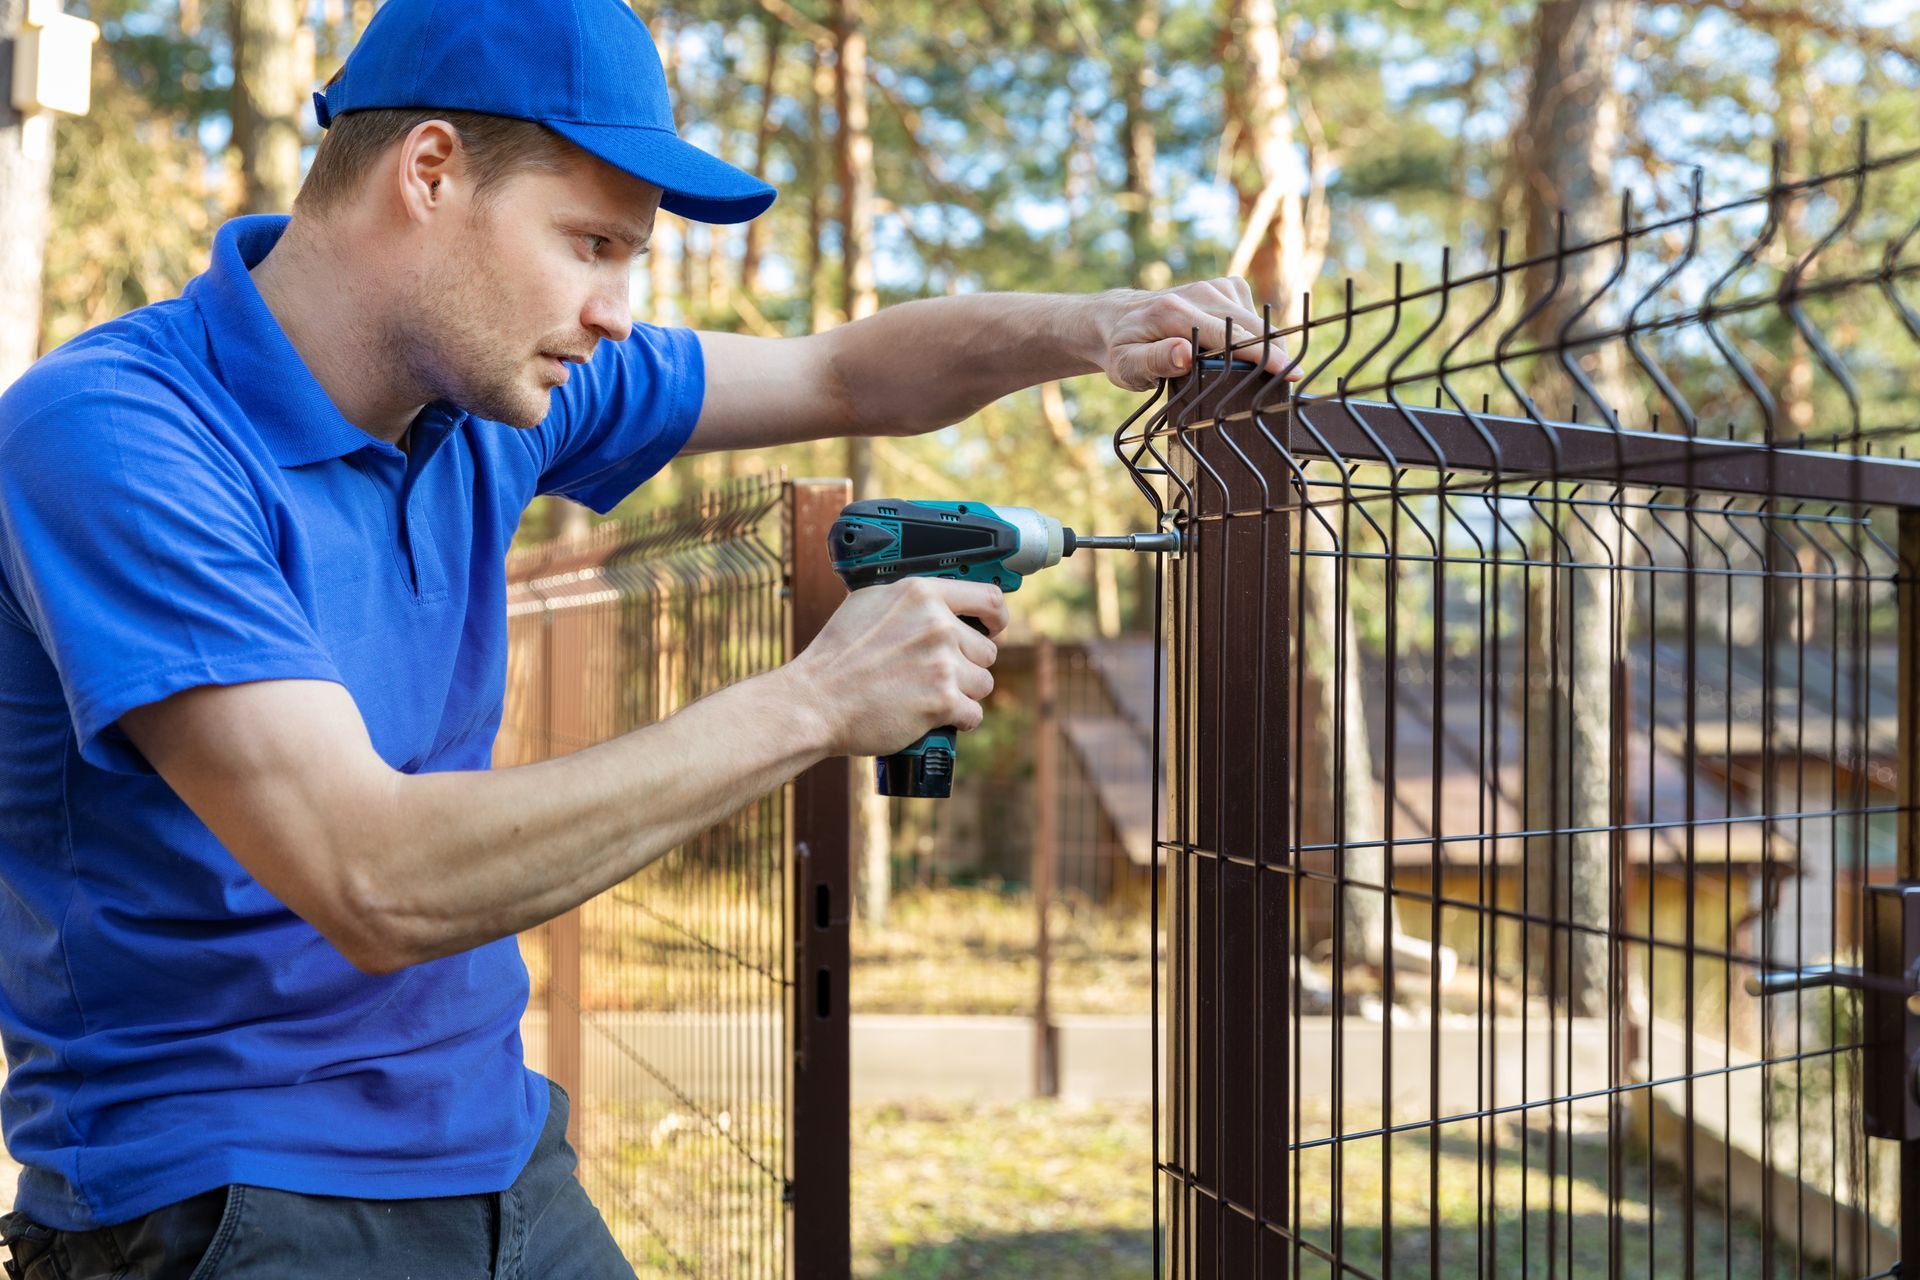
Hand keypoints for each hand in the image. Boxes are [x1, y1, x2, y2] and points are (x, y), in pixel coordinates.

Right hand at [786, 577, 1007, 757]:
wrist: (815, 701)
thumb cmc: (836, 657)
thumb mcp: (869, 603)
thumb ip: (909, 600)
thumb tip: (938, 602)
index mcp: (921, 594)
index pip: (988, 598)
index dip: (996, 617)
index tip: (994, 627)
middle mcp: (937, 625)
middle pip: (986, 650)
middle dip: (967, 666)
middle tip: (933, 675)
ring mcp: (942, 663)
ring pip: (982, 683)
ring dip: (962, 693)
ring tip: (927, 695)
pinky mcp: (942, 701)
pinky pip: (973, 714)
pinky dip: (958, 721)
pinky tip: (933, 716)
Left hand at [1089, 278, 1300, 391]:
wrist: (1118, 319)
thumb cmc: (1123, 349)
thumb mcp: (1127, 365)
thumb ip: (1154, 360)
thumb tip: (1184, 353)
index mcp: (1175, 312)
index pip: (1230, 336)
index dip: (1262, 356)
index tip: (1289, 373)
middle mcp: (1200, 292)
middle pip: (1252, 324)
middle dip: (1274, 351)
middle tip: (1289, 379)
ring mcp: (1215, 286)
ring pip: (1257, 319)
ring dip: (1264, 344)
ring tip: (1261, 370)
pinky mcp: (1225, 287)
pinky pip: (1252, 313)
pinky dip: (1255, 332)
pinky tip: (1241, 349)